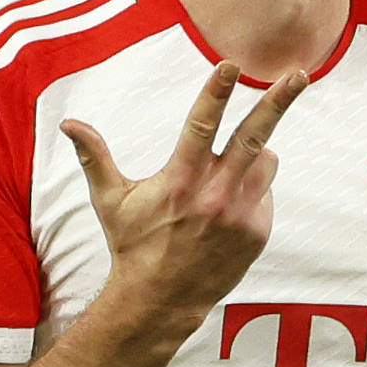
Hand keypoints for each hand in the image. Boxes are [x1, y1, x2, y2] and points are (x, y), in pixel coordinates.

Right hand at [62, 62, 305, 335]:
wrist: (161, 301)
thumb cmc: (132, 245)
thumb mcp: (110, 201)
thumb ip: (95, 157)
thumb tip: (68, 124)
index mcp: (180, 179)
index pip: (201, 125)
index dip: (216, 92)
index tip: (232, 65)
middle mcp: (214, 194)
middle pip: (254, 136)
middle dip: (277, 101)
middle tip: (298, 74)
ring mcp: (240, 214)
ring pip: (265, 162)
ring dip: (254, 156)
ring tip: (227, 175)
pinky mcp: (257, 232)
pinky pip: (265, 194)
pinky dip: (251, 191)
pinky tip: (226, 211)